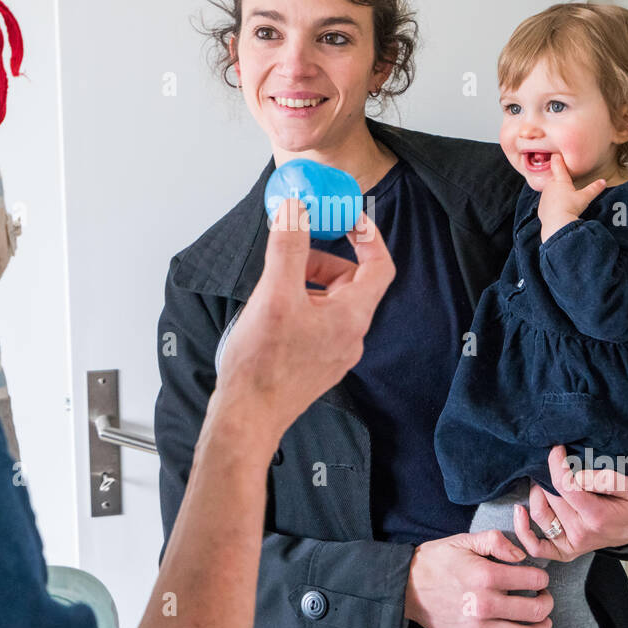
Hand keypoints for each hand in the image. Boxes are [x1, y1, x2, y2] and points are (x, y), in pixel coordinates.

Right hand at [210, 199, 395, 448]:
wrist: (247, 416)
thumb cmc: (262, 366)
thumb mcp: (274, 294)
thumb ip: (288, 247)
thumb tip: (296, 210)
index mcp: (352, 317)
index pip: (380, 266)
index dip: (368, 237)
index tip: (349, 219)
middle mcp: (350, 336)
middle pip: (351, 281)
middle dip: (323, 260)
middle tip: (293, 253)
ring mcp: (334, 352)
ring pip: (331, 301)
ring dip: (307, 283)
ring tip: (274, 286)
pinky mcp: (315, 362)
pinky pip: (317, 322)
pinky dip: (299, 305)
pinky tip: (270, 313)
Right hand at [404, 531, 553, 627]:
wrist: (406, 586)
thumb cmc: (436, 561)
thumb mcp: (464, 541)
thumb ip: (495, 541)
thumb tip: (521, 554)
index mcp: (485, 575)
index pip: (533, 580)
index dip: (542, 579)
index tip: (539, 579)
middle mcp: (484, 604)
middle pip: (536, 610)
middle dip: (547, 603)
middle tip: (544, 597)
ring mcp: (478, 627)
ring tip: (541, 620)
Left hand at [510, 445, 627, 560]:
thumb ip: (606, 479)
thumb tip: (577, 476)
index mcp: (597, 516)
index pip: (565, 486)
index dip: (556, 464)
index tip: (557, 450)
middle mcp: (581, 533)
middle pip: (552, 497)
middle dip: (550, 475)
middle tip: (557, 464)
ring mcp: (571, 545)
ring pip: (540, 514)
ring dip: (537, 493)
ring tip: (545, 480)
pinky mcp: (563, 551)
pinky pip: (536, 546)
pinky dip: (523, 530)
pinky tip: (521, 511)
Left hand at [537, 152, 605, 241]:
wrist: (556, 223)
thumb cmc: (571, 207)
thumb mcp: (585, 197)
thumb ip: (594, 188)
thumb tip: (603, 182)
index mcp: (560, 180)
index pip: (557, 164)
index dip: (557, 158)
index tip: (556, 154)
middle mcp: (550, 185)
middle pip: (554, 178)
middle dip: (560, 179)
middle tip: (566, 182)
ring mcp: (544, 196)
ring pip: (550, 190)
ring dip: (555, 192)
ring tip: (564, 198)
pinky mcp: (541, 207)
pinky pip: (547, 202)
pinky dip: (552, 203)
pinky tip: (557, 208)